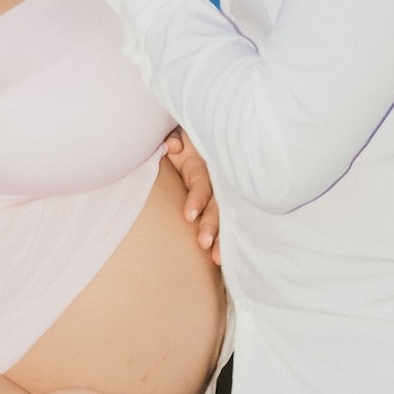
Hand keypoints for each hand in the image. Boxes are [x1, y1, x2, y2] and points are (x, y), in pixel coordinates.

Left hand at [166, 129, 220, 264]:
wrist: (182, 143)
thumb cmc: (179, 139)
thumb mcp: (178, 133)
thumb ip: (175, 137)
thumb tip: (173, 146)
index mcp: (201, 166)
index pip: (201, 185)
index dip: (197, 200)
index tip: (189, 217)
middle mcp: (212, 183)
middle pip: (216, 206)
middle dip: (212, 226)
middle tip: (205, 245)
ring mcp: (213, 194)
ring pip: (220, 216)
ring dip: (218, 236)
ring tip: (216, 259)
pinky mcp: (211, 203)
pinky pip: (218, 220)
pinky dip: (220, 239)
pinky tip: (220, 260)